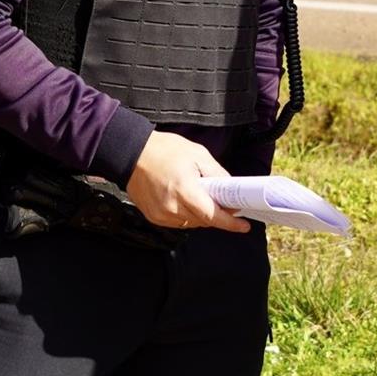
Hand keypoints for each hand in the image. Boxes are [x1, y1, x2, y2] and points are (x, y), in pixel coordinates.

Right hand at [125, 131, 249, 231]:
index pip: (212, 215)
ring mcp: (161, 215)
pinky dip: (186, 215)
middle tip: (223, 200)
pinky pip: (178, 222)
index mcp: (184, 189)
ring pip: (192, 224)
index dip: (230, 223)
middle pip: (204, 221)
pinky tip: (184, 199)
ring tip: (199, 195)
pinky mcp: (154, 217)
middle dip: (217, 214)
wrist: (132, 153)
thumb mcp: (198, 154)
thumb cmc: (165, 150)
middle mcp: (172, 207)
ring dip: (201, 214)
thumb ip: (217, 174)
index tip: (244, 226)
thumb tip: (231, 191)